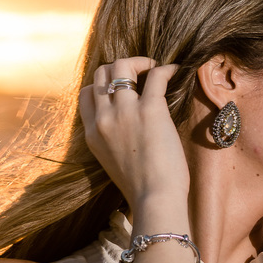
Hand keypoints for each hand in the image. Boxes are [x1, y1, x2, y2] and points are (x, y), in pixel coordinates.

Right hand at [79, 58, 186, 213]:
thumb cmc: (141, 188)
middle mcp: (103, 119)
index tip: (121, 86)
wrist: (155, 200)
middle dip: (119, 67)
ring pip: (122, 66)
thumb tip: (128, 125)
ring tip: (154, 67)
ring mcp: (124, 113)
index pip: (86, 93)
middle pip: (101, 73)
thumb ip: (111, 139)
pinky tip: (176, 70)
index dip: (102, 83)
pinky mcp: (150, 111)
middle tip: (139, 72)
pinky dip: (166, 69)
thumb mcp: (111, 161)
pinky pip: (156, 76)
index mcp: (91, 133)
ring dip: (140, 62)